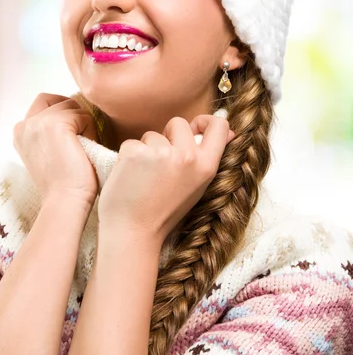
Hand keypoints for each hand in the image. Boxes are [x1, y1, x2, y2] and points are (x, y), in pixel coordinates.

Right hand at [13, 93, 99, 207]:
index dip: (63, 112)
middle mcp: (25, 124)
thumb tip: (73, 109)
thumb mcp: (47, 151)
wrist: (65, 200)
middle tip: (80, 140)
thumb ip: (50, 130)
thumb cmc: (63, 182)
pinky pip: (83, 115)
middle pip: (59, 100)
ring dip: (84, 124)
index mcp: (20, 131)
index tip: (72, 134)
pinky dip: (91, 131)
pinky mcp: (56, 124)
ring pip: (73, 107)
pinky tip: (86, 150)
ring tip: (83, 148)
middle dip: (74, 114)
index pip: (44, 101)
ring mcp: (39, 122)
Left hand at [97, 114, 233, 244]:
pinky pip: (131, 143)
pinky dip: (127, 157)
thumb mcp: (197, 186)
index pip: (219, 125)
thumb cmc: (162, 212)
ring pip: (152, 135)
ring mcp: (162, 153)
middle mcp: (188, 157)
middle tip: (160, 164)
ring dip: (145, 150)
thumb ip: (206, 159)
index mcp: (206, 166)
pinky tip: (129, 178)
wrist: (132, 233)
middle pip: (179, 123)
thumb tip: (228, 130)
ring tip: (143, 178)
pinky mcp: (136, 152)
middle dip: (167, 136)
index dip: (206, 121)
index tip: (194, 129)